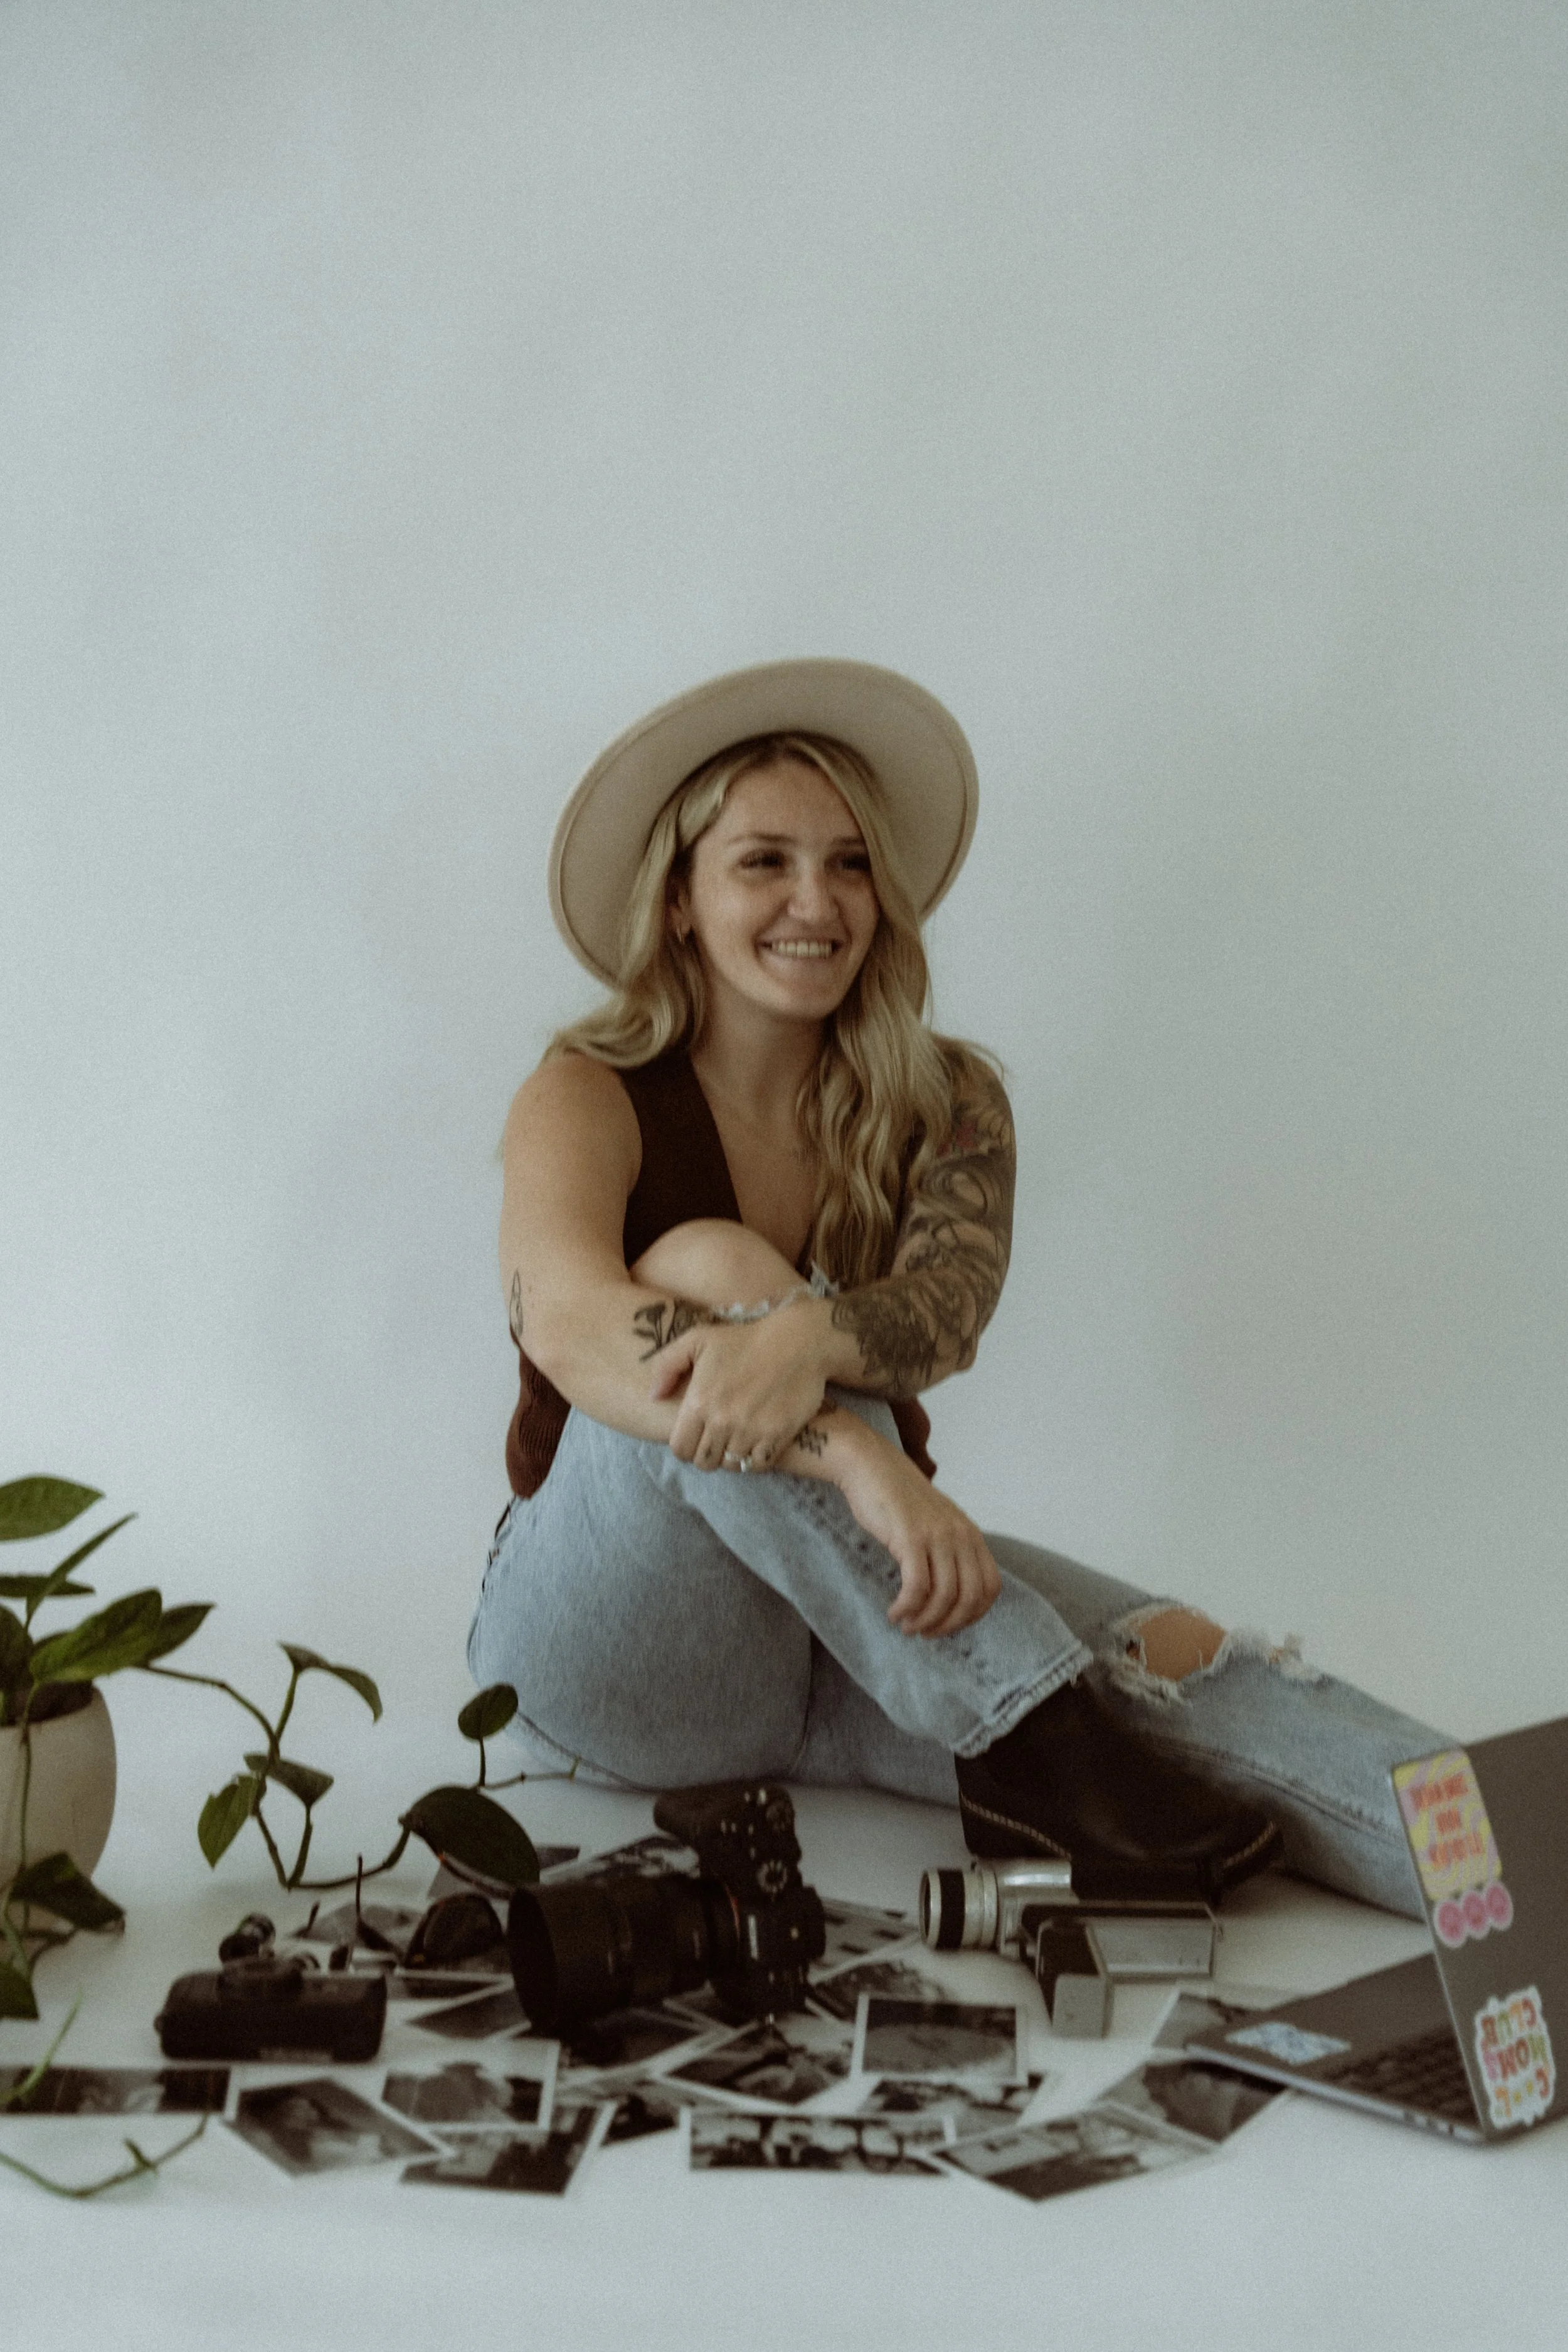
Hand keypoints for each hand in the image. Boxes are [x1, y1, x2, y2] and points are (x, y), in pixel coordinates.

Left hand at [649, 1301, 829, 1472]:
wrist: (798, 1341)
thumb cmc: (745, 1339)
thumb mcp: (698, 1339)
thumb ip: (667, 1365)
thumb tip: (654, 1397)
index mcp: (699, 1401)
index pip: (680, 1448)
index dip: (685, 1445)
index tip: (696, 1435)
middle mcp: (722, 1421)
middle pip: (703, 1462)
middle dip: (707, 1453)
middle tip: (716, 1438)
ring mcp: (751, 1431)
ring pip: (731, 1465)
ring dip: (731, 1456)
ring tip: (736, 1439)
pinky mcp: (777, 1436)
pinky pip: (757, 1465)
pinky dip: (755, 1459)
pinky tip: (756, 1443)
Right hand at [833, 1428, 1001, 1637]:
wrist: (871, 1466)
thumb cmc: (898, 1500)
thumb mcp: (936, 1523)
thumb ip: (949, 1550)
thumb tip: (950, 1595)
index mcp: (970, 1534)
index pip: (990, 1587)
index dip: (973, 1615)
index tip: (948, 1624)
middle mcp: (960, 1535)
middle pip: (970, 1598)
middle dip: (948, 1625)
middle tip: (925, 1633)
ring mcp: (937, 1536)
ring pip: (944, 1597)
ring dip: (925, 1621)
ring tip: (906, 1625)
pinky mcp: (911, 1538)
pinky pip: (917, 1588)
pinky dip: (907, 1608)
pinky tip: (894, 1612)